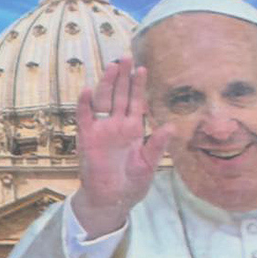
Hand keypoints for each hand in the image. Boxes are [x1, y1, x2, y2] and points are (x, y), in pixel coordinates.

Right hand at [69, 55, 161, 235]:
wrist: (112, 200)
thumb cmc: (131, 184)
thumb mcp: (149, 164)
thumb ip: (157, 145)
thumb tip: (171, 126)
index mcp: (133, 130)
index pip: (136, 102)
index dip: (138, 86)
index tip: (143, 68)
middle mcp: (117, 125)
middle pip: (120, 95)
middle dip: (123, 77)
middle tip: (125, 57)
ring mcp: (102, 129)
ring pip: (104, 101)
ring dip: (107, 84)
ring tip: (112, 67)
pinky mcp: (87, 137)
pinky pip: (84, 117)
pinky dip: (85, 104)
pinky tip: (87, 90)